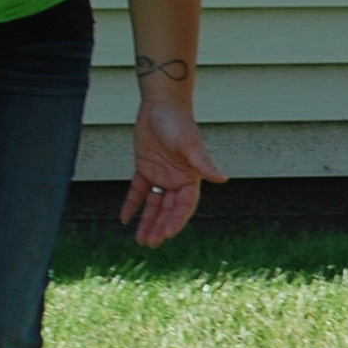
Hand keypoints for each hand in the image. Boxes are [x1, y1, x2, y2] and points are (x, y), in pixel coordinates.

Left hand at [124, 93, 229, 246]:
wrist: (160, 104)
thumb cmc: (179, 122)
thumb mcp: (190, 144)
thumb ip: (204, 163)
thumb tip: (223, 179)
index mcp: (190, 178)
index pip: (184, 206)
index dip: (175, 221)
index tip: (165, 235)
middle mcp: (176, 180)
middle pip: (168, 209)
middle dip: (159, 226)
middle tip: (149, 243)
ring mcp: (160, 175)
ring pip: (153, 204)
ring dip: (147, 221)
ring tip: (140, 240)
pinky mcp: (144, 167)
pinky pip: (137, 190)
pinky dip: (131, 203)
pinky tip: (124, 218)